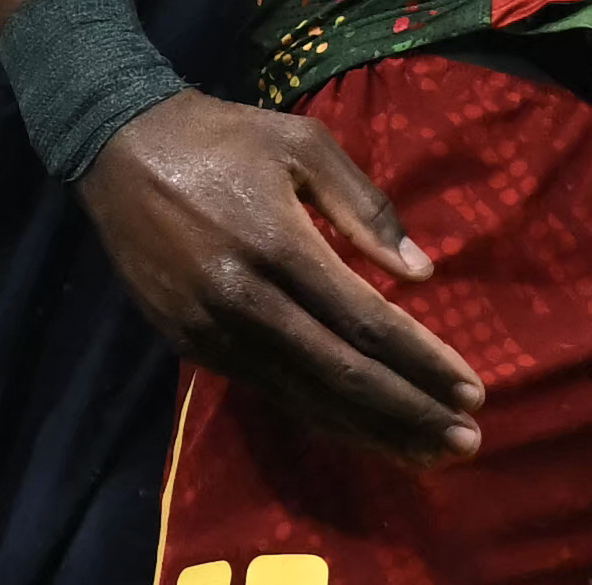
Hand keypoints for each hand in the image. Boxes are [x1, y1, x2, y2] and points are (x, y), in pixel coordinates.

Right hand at [79, 89, 482, 460]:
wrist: (119, 150)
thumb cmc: (226, 137)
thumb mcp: (305, 145)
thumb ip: (366, 207)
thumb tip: (421, 271)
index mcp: (279, 247)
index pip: (368, 323)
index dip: (424, 362)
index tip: (472, 390)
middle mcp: (245, 304)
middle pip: (342, 376)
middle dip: (409, 413)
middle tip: (467, 442)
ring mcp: (212, 333)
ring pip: (304, 397)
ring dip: (370, 429)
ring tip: (425, 453)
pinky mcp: (190, 346)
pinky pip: (268, 391)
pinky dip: (319, 415)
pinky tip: (358, 429)